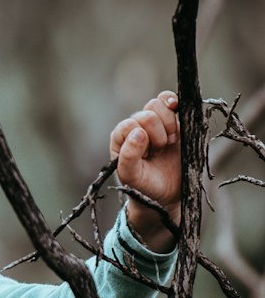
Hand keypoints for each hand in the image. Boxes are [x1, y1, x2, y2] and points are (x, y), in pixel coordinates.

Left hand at [109, 90, 180, 251]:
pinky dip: (173, 102)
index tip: (149, 154)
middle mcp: (136, 128)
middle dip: (157, 133)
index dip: (143, 137)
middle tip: (160, 150)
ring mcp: (155, 124)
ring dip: (168, 123)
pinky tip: (177, 108)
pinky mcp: (172, 123)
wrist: (166, 195)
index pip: (130, 124)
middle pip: (147, 113)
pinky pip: (170, 101)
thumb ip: (128, 156)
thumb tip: (138, 132)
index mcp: (121, 138)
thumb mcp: (131, 177)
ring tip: (169, 142)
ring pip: (158, 105)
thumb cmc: (144, 187)